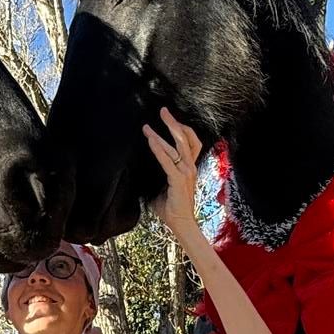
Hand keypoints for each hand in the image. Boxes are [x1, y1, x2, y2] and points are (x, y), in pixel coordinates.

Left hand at [143, 108, 203, 237]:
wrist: (181, 223)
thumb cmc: (171, 207)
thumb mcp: (164, 185)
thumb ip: (159, 174)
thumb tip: (142, 168)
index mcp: (190, 167)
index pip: (191, 142)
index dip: (182, 128)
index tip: (170, 118)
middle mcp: (190, 167)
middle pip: (186, 138)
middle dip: (173, 123)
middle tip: (163, 111)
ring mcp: (186, 173)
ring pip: (176, 147)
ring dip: (160, 135)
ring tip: (147, 127)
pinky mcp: (179, 180)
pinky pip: (167, 161)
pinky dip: (158, 149)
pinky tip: (150, 141)